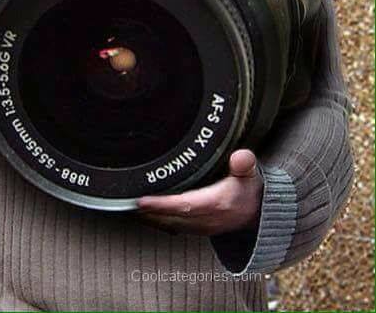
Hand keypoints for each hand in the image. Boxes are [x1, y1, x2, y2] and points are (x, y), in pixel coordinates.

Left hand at [137, 149, 262, 235]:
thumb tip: (241, 157)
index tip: (142, 201)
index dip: (162, 205)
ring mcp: (202, 227)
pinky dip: (159, 221)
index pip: (185, 206)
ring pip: (171, 224)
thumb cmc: (249, 189)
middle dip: (148, 212)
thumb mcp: (251, 175)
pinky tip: (146, 215)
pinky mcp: (199, 229)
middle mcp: (208, 219)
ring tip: (130, 208)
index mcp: (218, 204)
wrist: (260, 213)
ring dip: (150, 218)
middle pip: (171, 217)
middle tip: (125, 203)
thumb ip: (245, 165)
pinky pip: (175, 226)